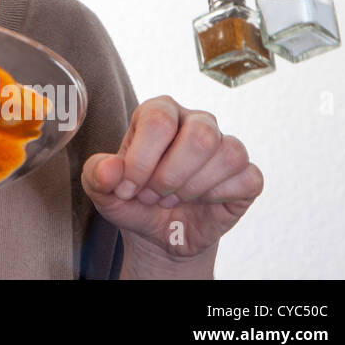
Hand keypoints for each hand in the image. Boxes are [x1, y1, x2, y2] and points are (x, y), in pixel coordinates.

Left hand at [81, 95, 262, 270]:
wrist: (160, 232)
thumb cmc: (133, 201)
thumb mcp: (103, 191)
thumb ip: (97, 175)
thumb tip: (112, 168)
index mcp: (159, 112)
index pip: (159, 120)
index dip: (142, 160)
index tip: (127, 188)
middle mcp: (196, 121)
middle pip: (200, 135)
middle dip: (170, 176)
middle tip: (152, 196)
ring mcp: (225, 146)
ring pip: (228, 154)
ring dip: (193, 187)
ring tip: (172, 199)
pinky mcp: (246, 174)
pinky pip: (248, 177)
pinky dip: (220, 196)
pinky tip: (202, 202)